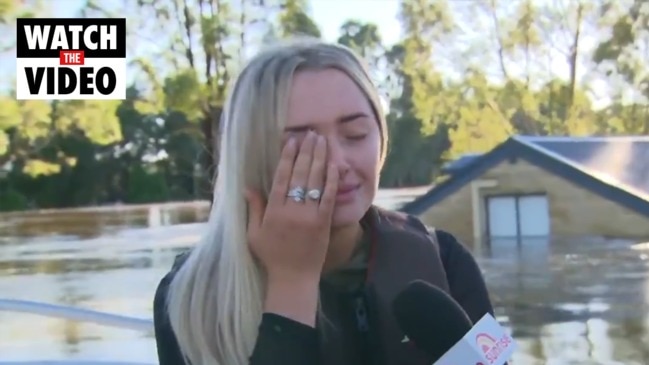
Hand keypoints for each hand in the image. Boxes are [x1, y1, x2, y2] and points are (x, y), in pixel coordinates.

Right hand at [245, 131, 338, 281]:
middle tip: (312, 134)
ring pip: (315, 182)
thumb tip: (247, 187)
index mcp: (273, 212)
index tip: (292, 141)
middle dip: (306, 152)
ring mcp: (309, 217)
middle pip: (300, 175)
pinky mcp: (323, 223)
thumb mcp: (254, 234)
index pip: (281, 178)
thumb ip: (254, 209)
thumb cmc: (271, 256)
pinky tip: (334, 165)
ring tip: (323, 141)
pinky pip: (328, 197)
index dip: (287, 157)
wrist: (293, 279)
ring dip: (320, 159)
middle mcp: (292, 211)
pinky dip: (331, 180)